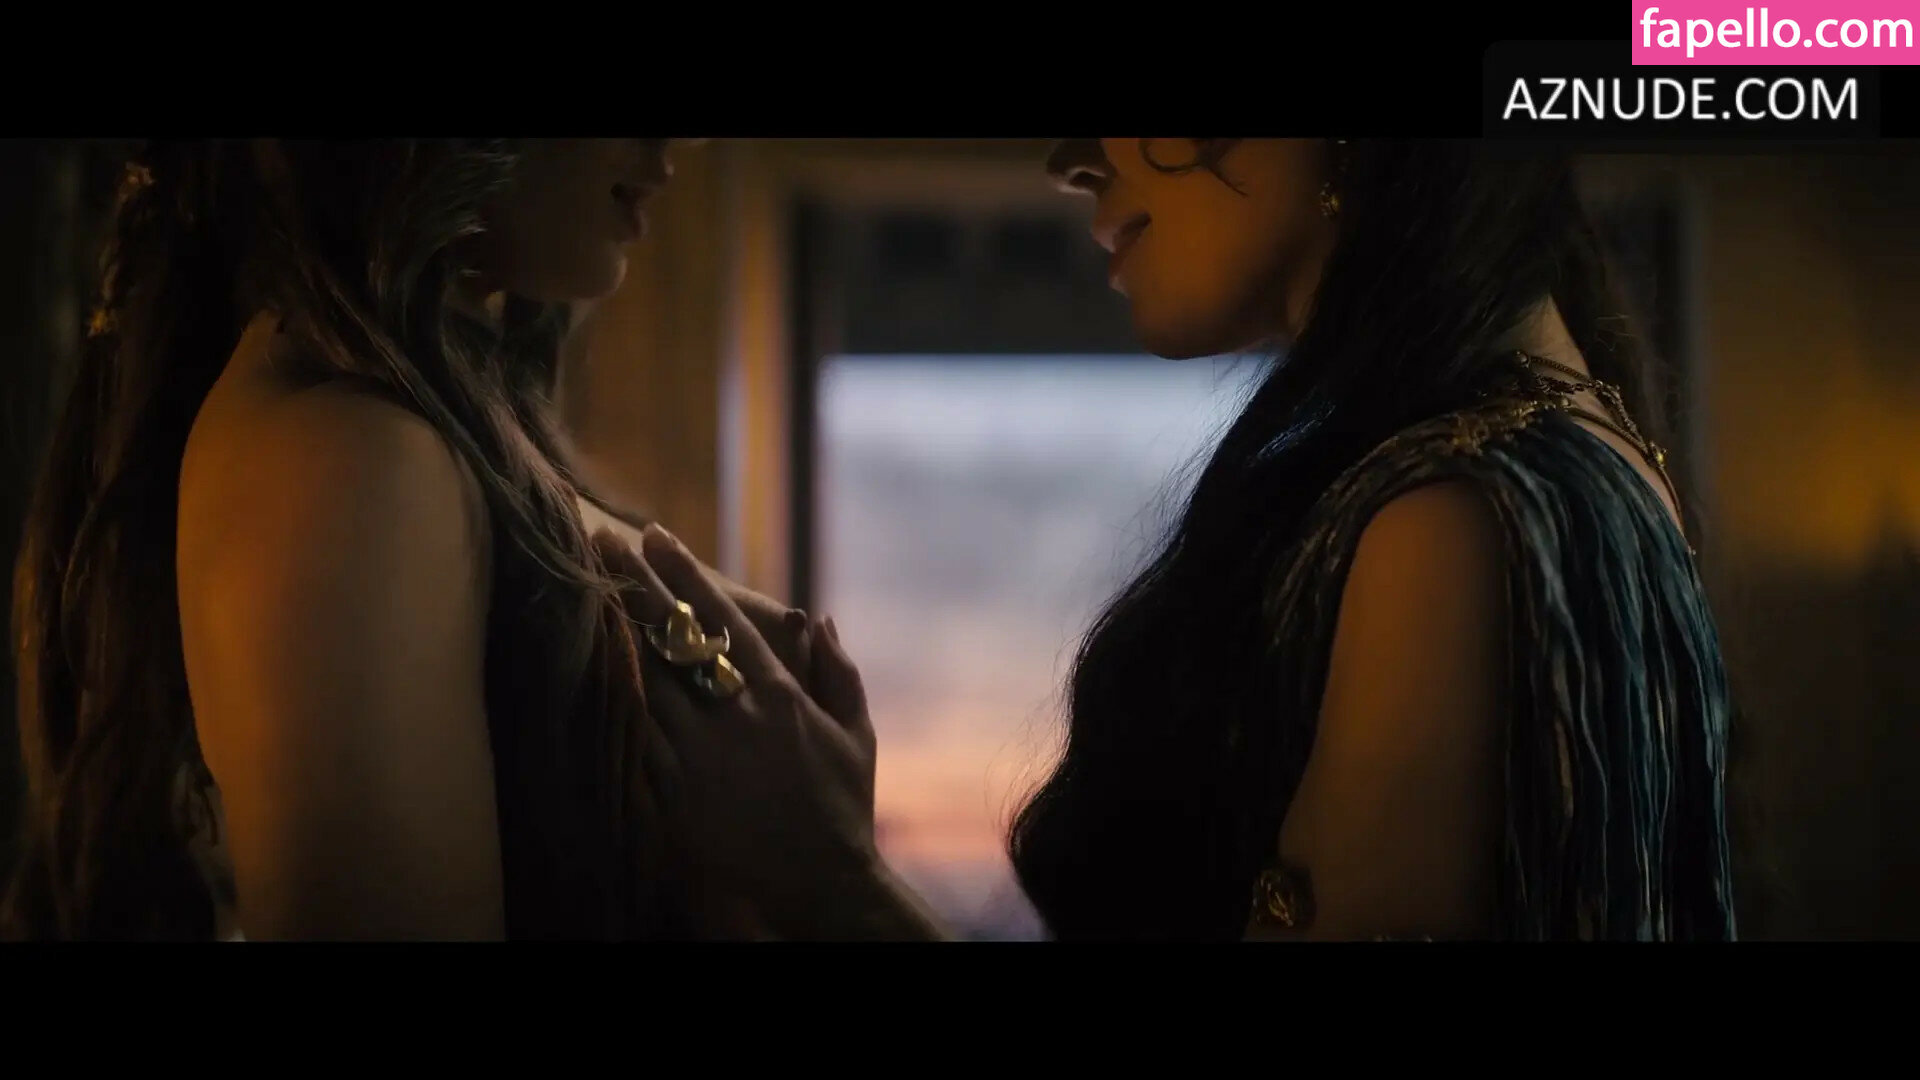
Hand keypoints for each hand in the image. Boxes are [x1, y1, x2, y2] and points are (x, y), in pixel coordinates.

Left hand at [592, 525, 878, 925]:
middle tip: (599, 541)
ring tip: (586, 591)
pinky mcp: (675, 791)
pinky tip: (595, 669)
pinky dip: (617, 697)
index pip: (719, 618)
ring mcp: (699, 754)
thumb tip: (817, 619)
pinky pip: (638, 735)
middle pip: (669, 638)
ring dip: (615, 632)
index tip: (653, 534)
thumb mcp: (857, 733)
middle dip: (634, 585)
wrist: (820, 880)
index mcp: (778, 694)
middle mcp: (733, 716)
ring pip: (644, 680)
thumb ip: (839, 671)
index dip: (683, 571)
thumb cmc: (845, 804)